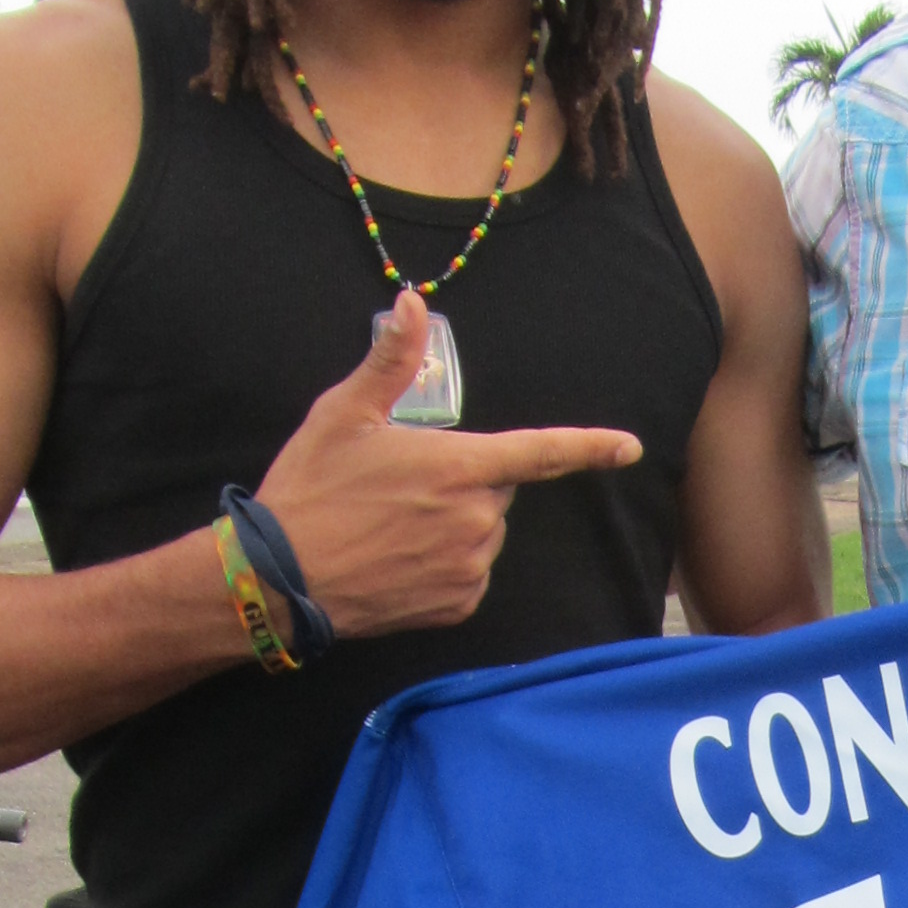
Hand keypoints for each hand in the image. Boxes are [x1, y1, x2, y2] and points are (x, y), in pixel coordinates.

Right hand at [254, 293, 643, 636]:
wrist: (279, 579)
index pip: (541, 453)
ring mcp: (469, 567)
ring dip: (451, 525)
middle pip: (494, 493)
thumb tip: (411, 303)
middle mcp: (477, 521)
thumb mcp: (344, 414)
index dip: (589, 448)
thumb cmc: (311, 489)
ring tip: (389, 525)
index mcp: (461, 467)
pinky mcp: (456, 605)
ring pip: (481, 535)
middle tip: (400, 486)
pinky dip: (441, 565)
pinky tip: (395, 559)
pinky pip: (466, 574)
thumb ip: (390, 360)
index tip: (629, 448)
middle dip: (461, 484)